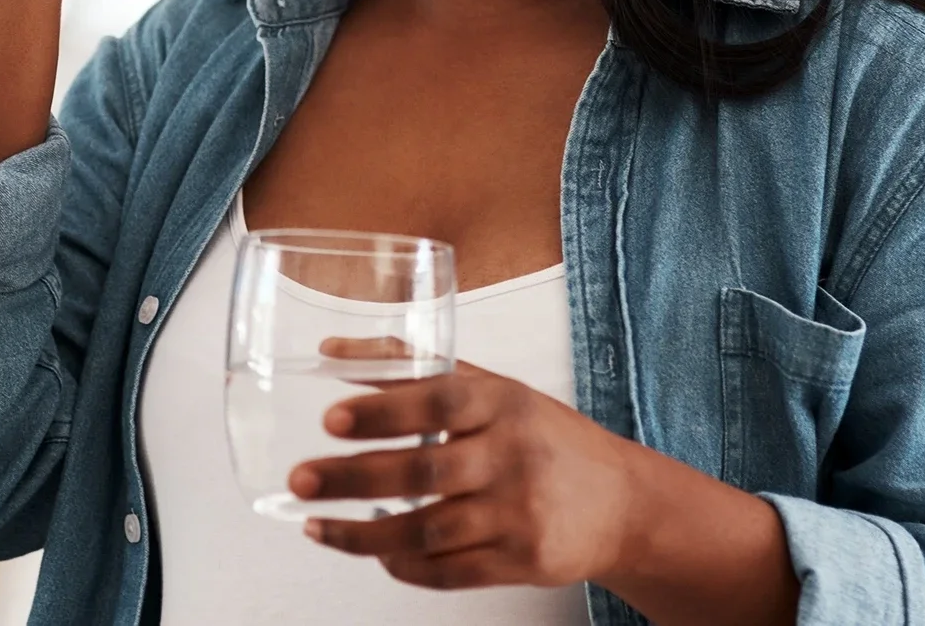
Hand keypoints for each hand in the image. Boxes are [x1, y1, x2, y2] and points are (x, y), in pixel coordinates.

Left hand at [289, 362, 640, 590]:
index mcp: (504, 402)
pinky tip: (374, 552)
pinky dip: (403, 566)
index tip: (331, 418)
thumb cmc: (545, 439)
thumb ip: (416, 371)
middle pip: (424, 471)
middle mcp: (514, 455)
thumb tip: (332, 351)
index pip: (438, 400)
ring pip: (429, 531)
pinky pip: (449, 572)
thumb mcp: (494, 390)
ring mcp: (520, 513)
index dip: (382, 409)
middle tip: (301, 480)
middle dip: (353, 478)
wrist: (623, 504)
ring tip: (317, 526)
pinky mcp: (522, 561)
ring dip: (363, 534)